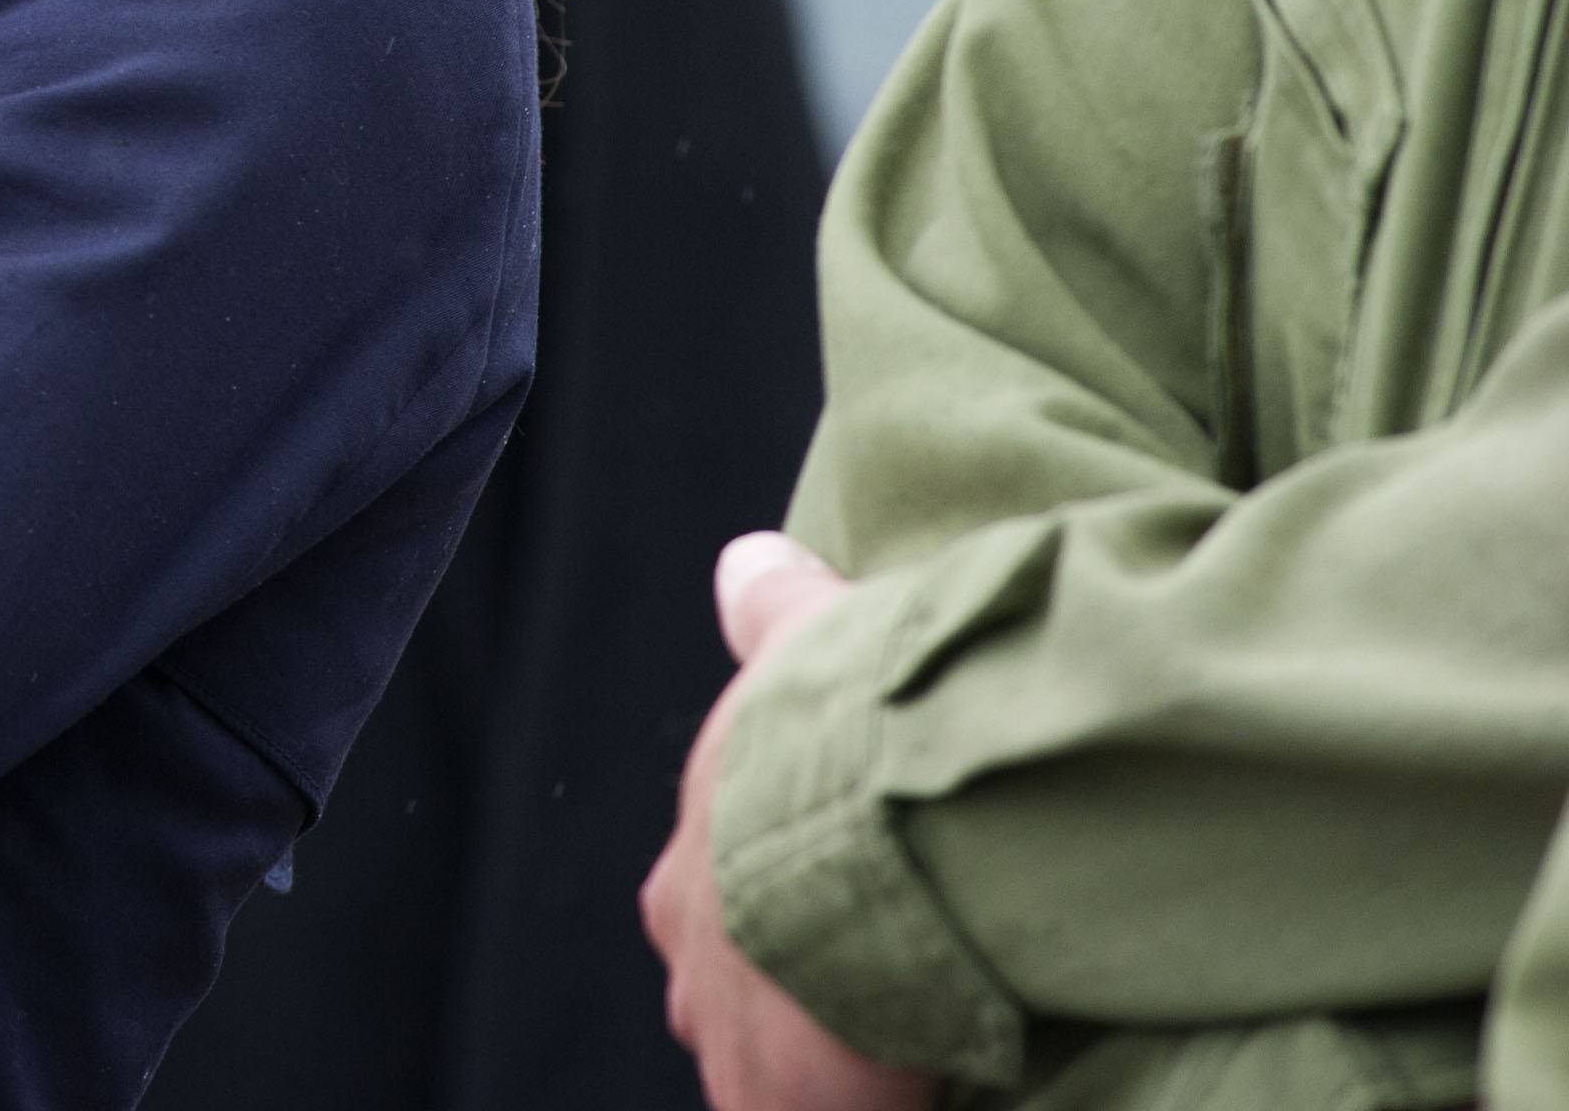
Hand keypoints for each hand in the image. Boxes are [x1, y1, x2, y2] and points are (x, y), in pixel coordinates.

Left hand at [639, 534, 932, 1110]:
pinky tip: (922, 1090)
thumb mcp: (802, 651)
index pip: (721, 907)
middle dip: (796, 1002)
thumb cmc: (827, 747)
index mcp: (693, 874)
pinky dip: (858, 1103)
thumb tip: (748, 561)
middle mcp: (695, 969)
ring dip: (830, 1068)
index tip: (833, 913)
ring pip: (773, 1073)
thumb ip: (776, 614)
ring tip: (906, 1047)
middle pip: (741, 1002)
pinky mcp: (783, 1110)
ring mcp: (733, 1051)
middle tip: (879, 991)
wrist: (839, 848)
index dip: (776, 909)